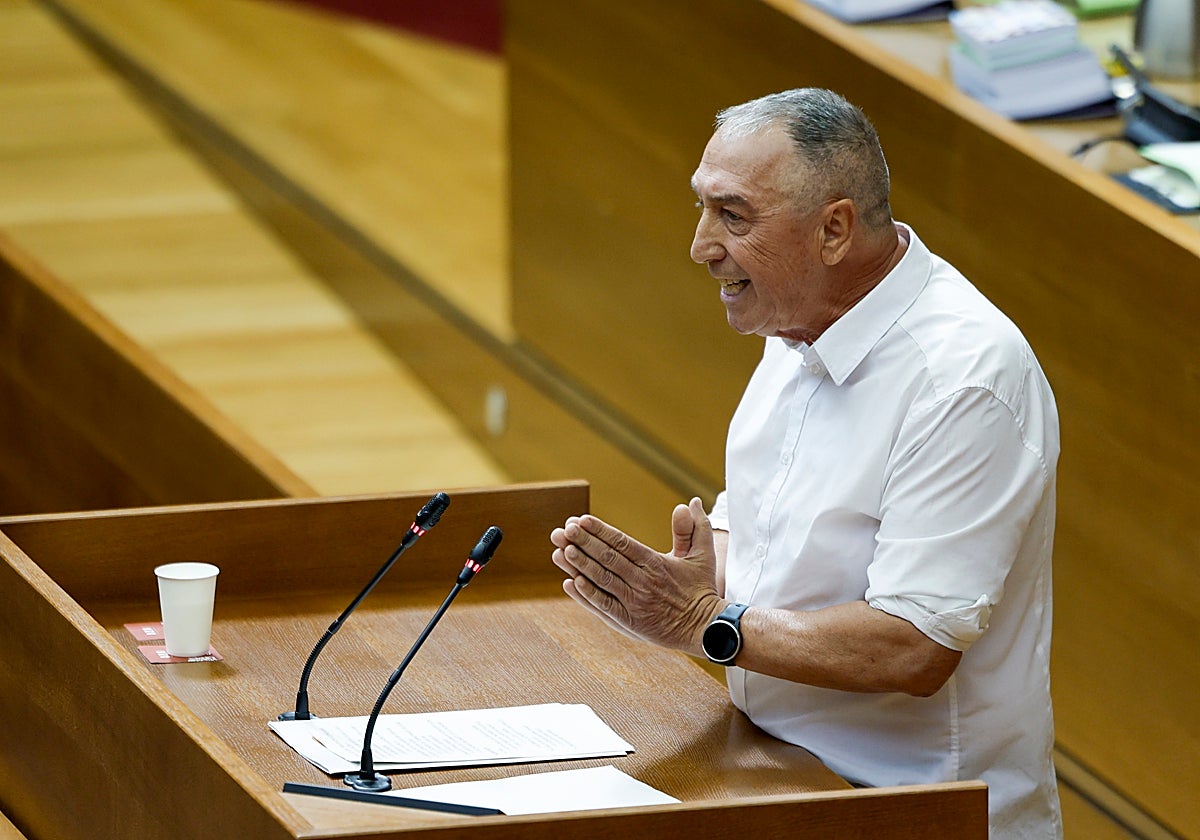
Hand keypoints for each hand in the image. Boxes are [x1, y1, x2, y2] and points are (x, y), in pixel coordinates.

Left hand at [550, 498, 724, 654]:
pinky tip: (570, 583)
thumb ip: (693, 527)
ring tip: (561, 550)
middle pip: (607, 559)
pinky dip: (586, 595)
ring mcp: (634, 603)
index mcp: (656, 563)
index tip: (581, 519)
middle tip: (563, 530)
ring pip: (602, 580)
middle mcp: (642, 582)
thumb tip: (689, 501)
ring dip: (580, 565)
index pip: (622, 543)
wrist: (706, 628)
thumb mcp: (702, 554)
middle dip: (583, 543)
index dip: (600, 531)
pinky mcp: (630, 622)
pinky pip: (604, 606)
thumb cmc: (701, 588)